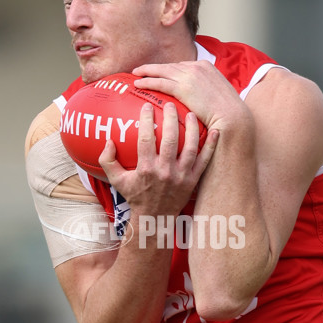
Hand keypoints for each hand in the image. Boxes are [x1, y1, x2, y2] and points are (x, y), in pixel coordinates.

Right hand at [98, 99, 217, 216]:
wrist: (155, 217)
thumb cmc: (136, 196)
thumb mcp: (116, 180)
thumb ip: (107, 160)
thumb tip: (108, 141)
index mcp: (146, 169)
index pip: (146, 139)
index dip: (147, 120)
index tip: (147, 106)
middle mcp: (164, 171)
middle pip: (170, 140)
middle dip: (170, 119)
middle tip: (170, 104)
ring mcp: (181, 176)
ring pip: (189, 148)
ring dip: (191, 129)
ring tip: (190, 114)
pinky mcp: (193, 180)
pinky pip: (204, 161)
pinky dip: (211, 146)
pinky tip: (215, 131)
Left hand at [132, 60, 249, 130]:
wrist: (232, 117)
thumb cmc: (227, 113)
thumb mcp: (218, 96)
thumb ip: (206, 92)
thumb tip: (199, 100)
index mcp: (205, 66)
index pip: (181, 65)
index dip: (168, 69)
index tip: (158, 72)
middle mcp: (196, 67)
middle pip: (169, 66)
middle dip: (154, 68)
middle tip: (140, 70)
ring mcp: (189, 76)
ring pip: (162, 71)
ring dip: (146, 72)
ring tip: (135, 75)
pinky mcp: (183, 87)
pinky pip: (160, 83)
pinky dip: (148, 82)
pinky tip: (138, 84)